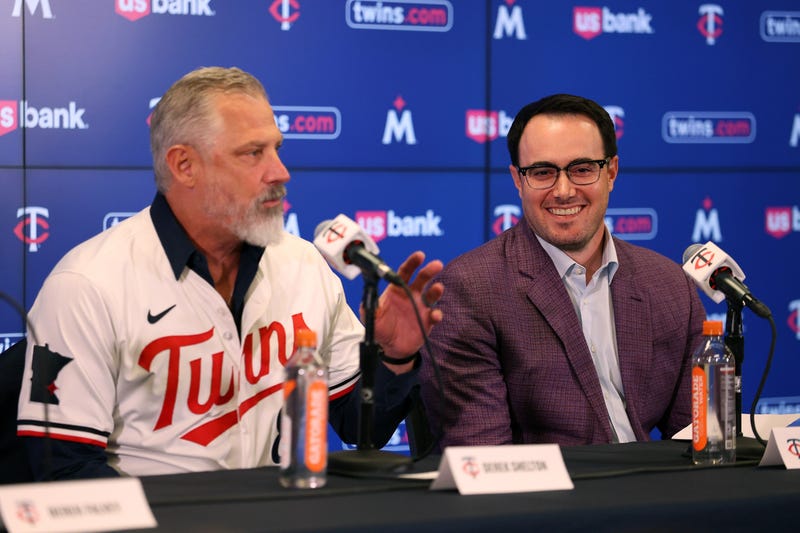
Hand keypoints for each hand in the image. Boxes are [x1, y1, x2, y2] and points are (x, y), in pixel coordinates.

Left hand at [370, 251, 443, 369]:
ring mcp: (421, 307)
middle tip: (436, 265)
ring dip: (436, 290)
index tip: (419, 256)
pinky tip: (434, 315)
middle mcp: (411, 295)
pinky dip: (437, 314)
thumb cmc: (381, 328)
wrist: (391, 347)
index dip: (412, 263)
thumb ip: (369, 306)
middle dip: (429, 270)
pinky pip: (435, 315)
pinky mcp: (428, 320)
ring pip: (432, 294)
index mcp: (397, 290)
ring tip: (438, 288)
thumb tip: (368, 296)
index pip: (405, 272)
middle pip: (422, 279)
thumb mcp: (371, 317)